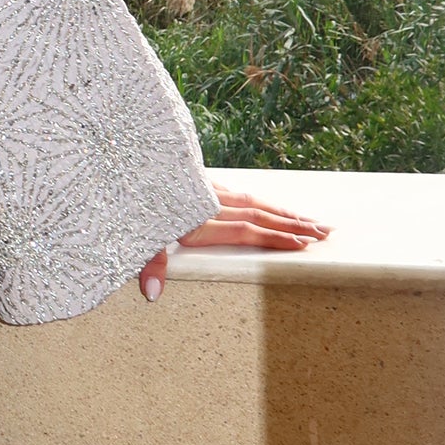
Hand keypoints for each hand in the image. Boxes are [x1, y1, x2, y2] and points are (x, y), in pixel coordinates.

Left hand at [138, 185, 330, 300]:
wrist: (119, 149)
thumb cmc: (123, 201)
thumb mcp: (132, 236)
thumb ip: (147, 263)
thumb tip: (152, 295)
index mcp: (195, 219)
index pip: (246, 230)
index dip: (275, 238)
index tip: (304, 245)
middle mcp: (207, 201)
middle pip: (259, 213)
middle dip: (293, 224)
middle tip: (325, 232)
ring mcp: (204, 186)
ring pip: (253, 199)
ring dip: (282, 210)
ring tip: (310, 220)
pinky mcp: (197, 176)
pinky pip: (239, 190)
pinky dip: (260, 200)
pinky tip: (268, 205)